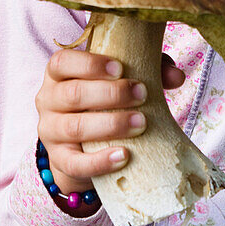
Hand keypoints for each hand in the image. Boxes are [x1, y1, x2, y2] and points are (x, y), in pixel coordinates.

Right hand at [35, 48, 185, 199]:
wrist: (83, 145)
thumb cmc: (105, 101)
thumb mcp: (120, 80)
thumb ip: (148, 71)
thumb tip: (177, 76)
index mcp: (58, 74)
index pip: (62, 62)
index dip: (90, 64)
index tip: (120, 68)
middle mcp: (48, 99)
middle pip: (72, 94)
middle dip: (110, 94)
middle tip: (141, 94)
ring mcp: (50, 131)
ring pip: (74, 127)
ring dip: (110, 124)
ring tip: (141, 122)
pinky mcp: (59, 159)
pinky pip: (75, 163)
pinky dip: (100, 161)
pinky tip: (124, 155)